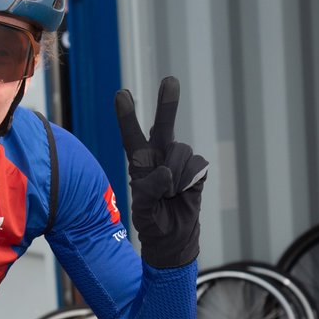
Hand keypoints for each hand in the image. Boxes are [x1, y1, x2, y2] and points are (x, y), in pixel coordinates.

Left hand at [115, 76, 208, 268]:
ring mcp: (180, 162)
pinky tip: (184, 193)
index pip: (131, 137)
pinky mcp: (197, 171)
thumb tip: (167, 172)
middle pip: (164, 126)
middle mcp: (160, 156)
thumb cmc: (152, 222)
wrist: (173, 238)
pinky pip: (197, 166)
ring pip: (181, 152)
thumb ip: (149, 190)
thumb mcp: (143, 210)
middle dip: (168, 103)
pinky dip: (189, 181)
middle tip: (170, 80)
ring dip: (175, 176)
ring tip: (171, 194)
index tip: (121, 94)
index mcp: (140, 163)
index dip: (127, 116)